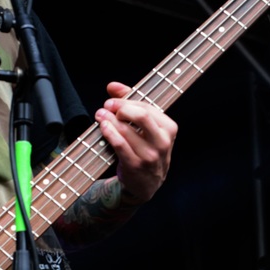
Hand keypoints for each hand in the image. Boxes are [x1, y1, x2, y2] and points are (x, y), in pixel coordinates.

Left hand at [94, 81, 177, 202]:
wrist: (146, 184)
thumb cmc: (146, 149)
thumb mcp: (145, 127)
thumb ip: (130, 102)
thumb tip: (112, 85)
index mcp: (169, 128)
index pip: (147, 107)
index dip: (126, 100)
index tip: (111, 100)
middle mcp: (163, 142)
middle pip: (141, 115)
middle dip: (120, 108)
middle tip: (107, 107)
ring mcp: (150, 156)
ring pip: (127, 130)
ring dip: (109, 120)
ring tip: (100, 116)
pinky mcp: (136, 166)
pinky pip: (120, 145)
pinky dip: (109, 133)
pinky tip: (103, 127)